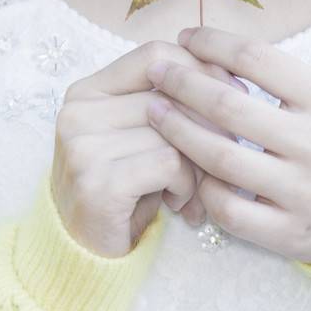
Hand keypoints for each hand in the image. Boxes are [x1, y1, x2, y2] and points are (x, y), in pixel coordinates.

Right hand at [51, 40, 243, 256]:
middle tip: (223, 159)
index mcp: (87, 91)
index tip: (234, 94)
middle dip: (209, 127)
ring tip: (193, 191)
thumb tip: (232, 81)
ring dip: (199, 166)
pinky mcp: (96, 181)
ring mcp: (81, 146)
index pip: (155, 55)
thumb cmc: (127, 191)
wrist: (85, 255)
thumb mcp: (142, 138)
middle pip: (171, 95)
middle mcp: (77, 111)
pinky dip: (185, 186)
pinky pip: (168, 164)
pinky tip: (177, 204)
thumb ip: (170, 105)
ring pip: (175, 132)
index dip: (201, 69)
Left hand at [143, 25, 310, 264]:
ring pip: (220, 159)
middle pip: (228, 107)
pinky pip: (229, 210)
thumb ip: (286, 79)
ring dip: (178, 130)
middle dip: (181, 83)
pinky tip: (190, 168)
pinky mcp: (290, 234)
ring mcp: (303, 193)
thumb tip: (216, 50)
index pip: (258, 59)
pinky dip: (203, 187)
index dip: (213, 43)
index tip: (187, 38)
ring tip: (154, 111)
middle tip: (156, 71)